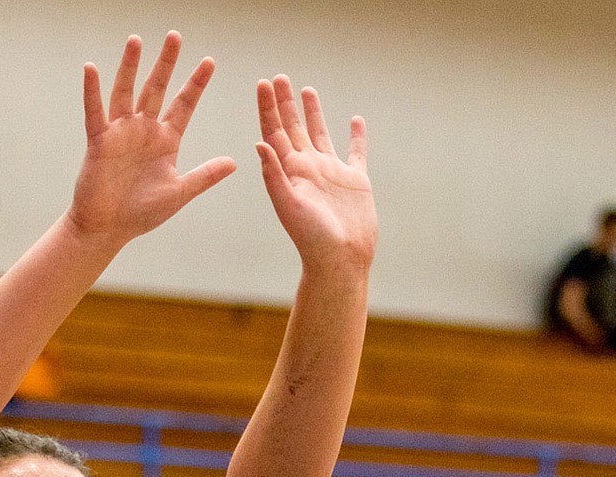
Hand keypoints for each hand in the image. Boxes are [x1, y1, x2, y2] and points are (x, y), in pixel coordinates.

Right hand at [71, 34, 236, 246]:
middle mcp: (144, 130)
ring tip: (136, 40)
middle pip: (157, 89)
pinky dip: (92, 91)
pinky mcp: (100, 141)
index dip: (196, 84)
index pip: (184, 105)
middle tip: (175, 36)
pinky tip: (91, 69)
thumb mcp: (179, 192)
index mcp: (165, 141)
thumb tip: (234, 162)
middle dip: (166, 64)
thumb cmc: (142, 213)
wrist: (109, 228)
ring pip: (126, 92)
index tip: (209, 62)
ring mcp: (121, 133)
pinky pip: (95, 112)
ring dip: (130, 67)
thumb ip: (205, 175)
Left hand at [255, 79, 375, 271]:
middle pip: (293, 127)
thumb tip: (259, 142)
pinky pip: (356, 153)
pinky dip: (356, 136)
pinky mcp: (355, 182)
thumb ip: (274, 174)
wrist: (340, 260)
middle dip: (285, 103)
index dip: (268, 108)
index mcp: (290, 172)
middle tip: (279, 77)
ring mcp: (331, 174)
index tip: (264, 83)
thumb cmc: (311, 239)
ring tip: (307, 89)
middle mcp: (308, 169)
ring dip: (313, 112)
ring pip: (320, 134)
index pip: (275, 132)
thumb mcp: (288, 205)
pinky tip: (356, 120)